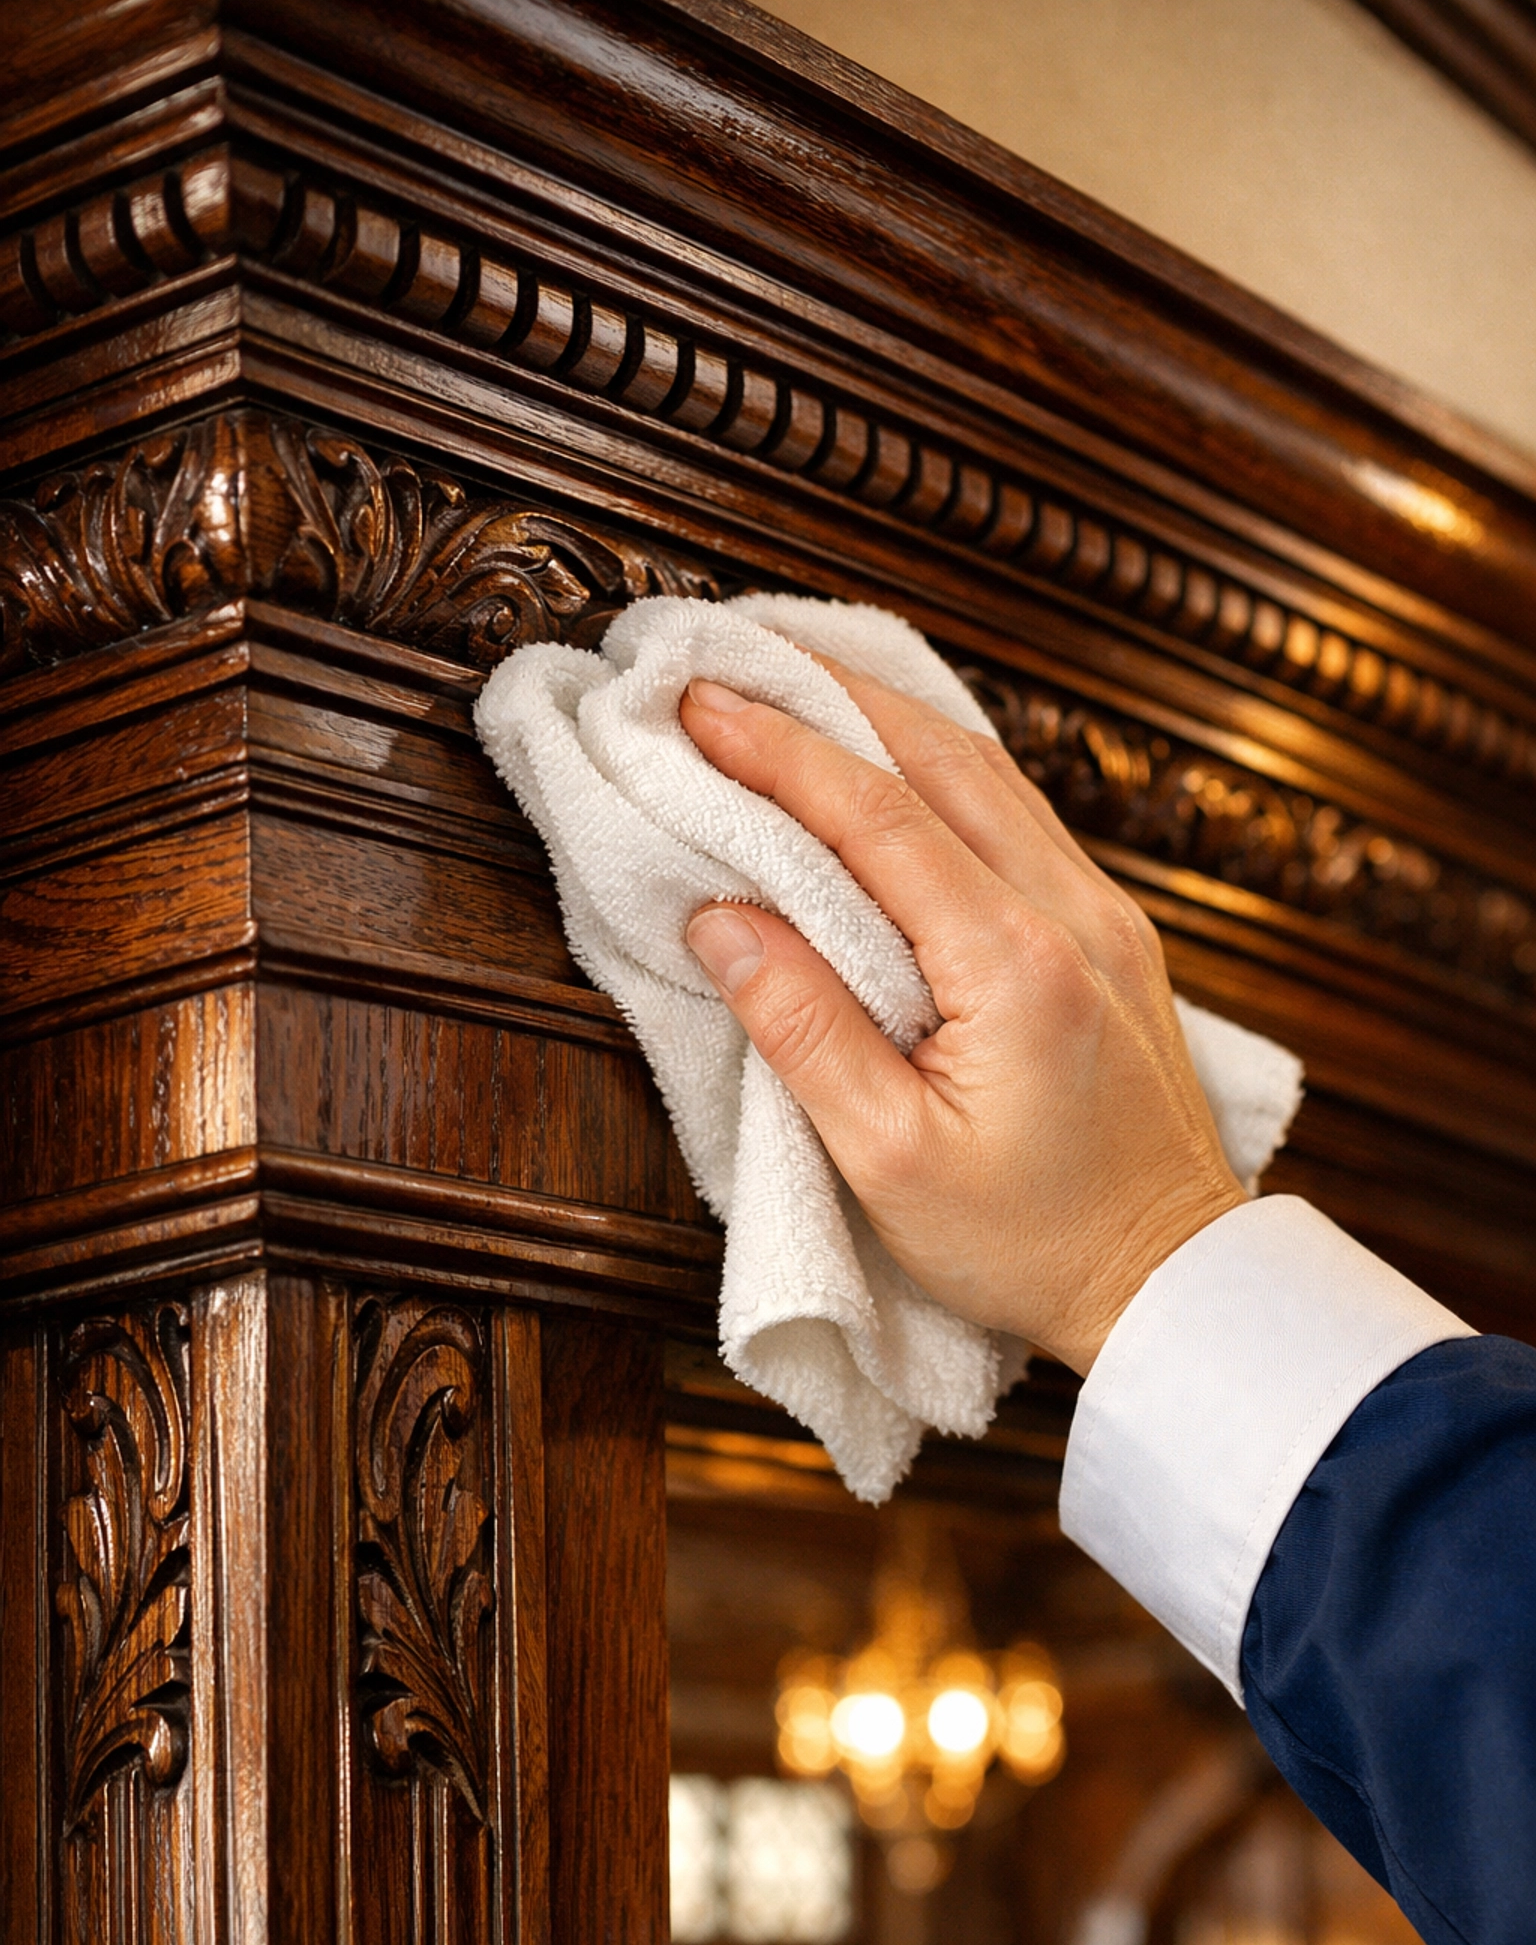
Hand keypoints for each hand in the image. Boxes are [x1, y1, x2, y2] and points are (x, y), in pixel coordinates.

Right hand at [680, 657, 1245, 1375]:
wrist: (1169, 1284)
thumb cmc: (1030, 1245)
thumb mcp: (889, 1162)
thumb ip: (803, 1029)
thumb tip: (719, 918)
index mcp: (1015, 967)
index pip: (879, 817)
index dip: (780, 750)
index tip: (697, 704)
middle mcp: (1075, 915)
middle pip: (943, 759)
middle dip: (831, 696)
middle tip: (734, 659)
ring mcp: (1107, 917)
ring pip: (991, 773)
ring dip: (891, 717)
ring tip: (799, 681)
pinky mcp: (1115, 936)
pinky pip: (1022, 814)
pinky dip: (946, 767)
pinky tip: (896, 756)